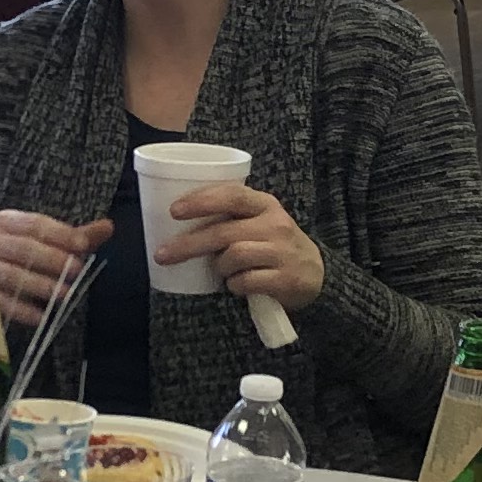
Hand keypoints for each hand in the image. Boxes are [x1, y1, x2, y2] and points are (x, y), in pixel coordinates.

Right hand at [0, 209, 109, 327]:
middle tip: (77, 270)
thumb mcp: (44, 242)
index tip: (83, 244)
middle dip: (51, 258)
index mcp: (7, 223)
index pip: (34, 224)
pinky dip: (21, 310)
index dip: (60, 233)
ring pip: (9, 274)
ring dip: (39, 284)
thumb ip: (76, 236)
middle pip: (22, 248)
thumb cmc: (17, 255)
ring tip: (65, 294)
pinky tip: (41, 317)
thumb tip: (108, 227)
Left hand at [157, 183, 325, 313]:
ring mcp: (282, 252)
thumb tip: (178, 224)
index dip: (201, 201)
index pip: (231, 195)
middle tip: (163, 254)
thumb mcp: (259, 222)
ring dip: (219, 267)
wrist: (317, 275)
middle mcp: (275, 224)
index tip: (174, 211)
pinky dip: (235, 285)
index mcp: (265, 204)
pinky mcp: (286, 279)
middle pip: (224, 232)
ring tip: (221, 271)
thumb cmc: (274, 246)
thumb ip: (230, 218)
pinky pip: (246, 281)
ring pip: (233, 256)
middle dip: (189, 244)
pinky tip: (237, 286)